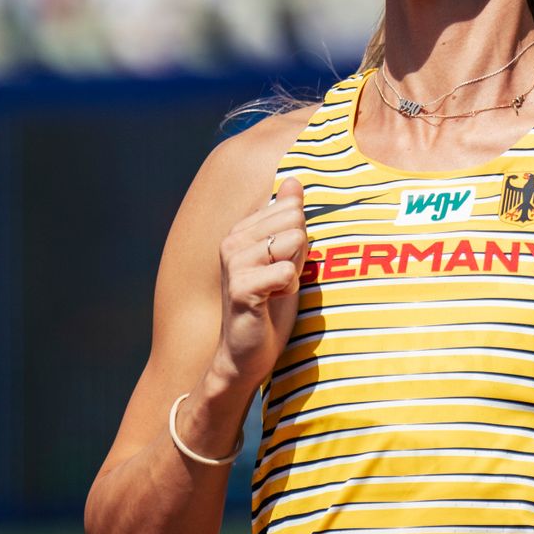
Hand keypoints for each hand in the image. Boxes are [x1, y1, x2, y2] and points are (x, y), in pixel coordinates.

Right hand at [211, 175, 308, 391]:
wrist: (246, 353)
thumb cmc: (269, 305)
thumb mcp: (285, 256)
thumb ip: (288, 217)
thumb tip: (293, 180)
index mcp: (242, 230)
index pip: (293, 210)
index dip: (300, 241)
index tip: (283, 265)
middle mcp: (233, 241)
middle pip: (296, 222)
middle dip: (300, 254)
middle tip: (280, 280)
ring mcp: (235, 263)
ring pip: (293, 242)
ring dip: (294, 271)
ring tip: (275, 290)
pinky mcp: (242, 288)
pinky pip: (286, 271)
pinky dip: (289, 289)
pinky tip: (271, 301)